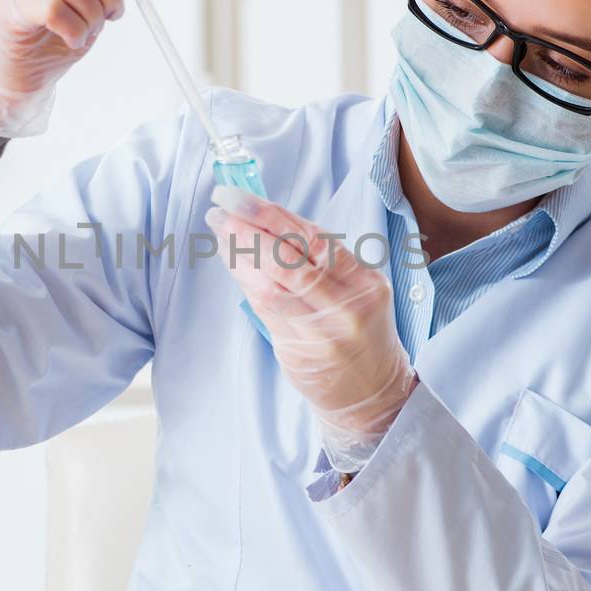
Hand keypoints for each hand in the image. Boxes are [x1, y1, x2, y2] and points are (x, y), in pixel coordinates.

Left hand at [204, 186, 417, 471]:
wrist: (371, 394)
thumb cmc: (357, 333)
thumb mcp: (353, 292)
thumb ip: (316, 261)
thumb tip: (263, 221)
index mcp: (365, 281)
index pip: (314, 237)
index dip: (273, 213)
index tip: (240, 196)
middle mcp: (347, 303)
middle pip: (292, 256)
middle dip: (251, 225)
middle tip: (221, 204)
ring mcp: (324, 329)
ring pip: (274, 281)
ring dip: (240, 250)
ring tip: (219, 227)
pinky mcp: (301, 349)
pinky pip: (266, 307)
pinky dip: (246, 279)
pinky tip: (231, 261)